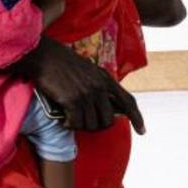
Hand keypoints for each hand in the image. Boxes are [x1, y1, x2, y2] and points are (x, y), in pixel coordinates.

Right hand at [25, 38, 144, 133]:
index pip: (128, 101)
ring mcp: (86, 94)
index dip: (137, 118)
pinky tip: (64, 120)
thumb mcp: (89, 70)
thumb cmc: (64, 62)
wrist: (44, 56)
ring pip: (91, 124)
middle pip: (108, 120)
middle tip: (86, 125)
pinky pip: (76, 123)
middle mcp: (99, 87)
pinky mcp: (72, 100)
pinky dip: (70, 125)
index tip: (142, 131)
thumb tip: (106, 104)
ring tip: (72, 119)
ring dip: (81, 126)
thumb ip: (99, 84)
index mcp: (106, 79)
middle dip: (98, 126)